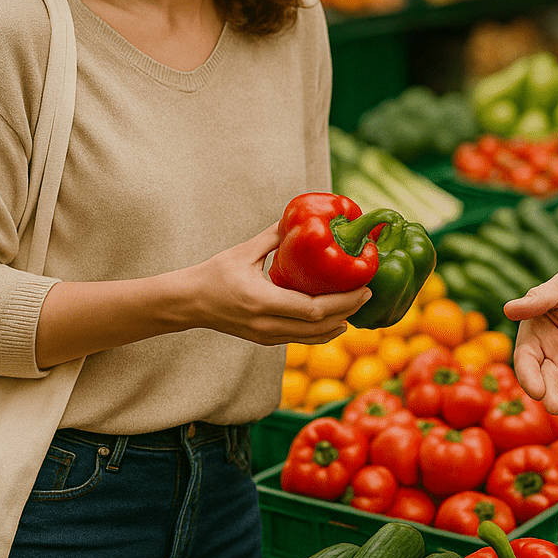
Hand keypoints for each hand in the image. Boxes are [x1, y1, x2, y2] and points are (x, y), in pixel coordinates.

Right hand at [197, 223, 370, 345]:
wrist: (189, 303)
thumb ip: (273, 236)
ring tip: (358, 307)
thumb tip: (300, 217)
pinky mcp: (266, 340)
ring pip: (312, 338)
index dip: (343, 302)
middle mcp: (265, 324)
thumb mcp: (244, 251)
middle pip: (318, 326)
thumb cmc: (214, 273)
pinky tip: (337, 320)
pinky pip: (301, 339)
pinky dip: (323, 331)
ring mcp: (266, 336)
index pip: (312, 309)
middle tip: (368, 295)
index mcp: (261, 301)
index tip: (363, 288)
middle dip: (348, 312)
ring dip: (339, 324)